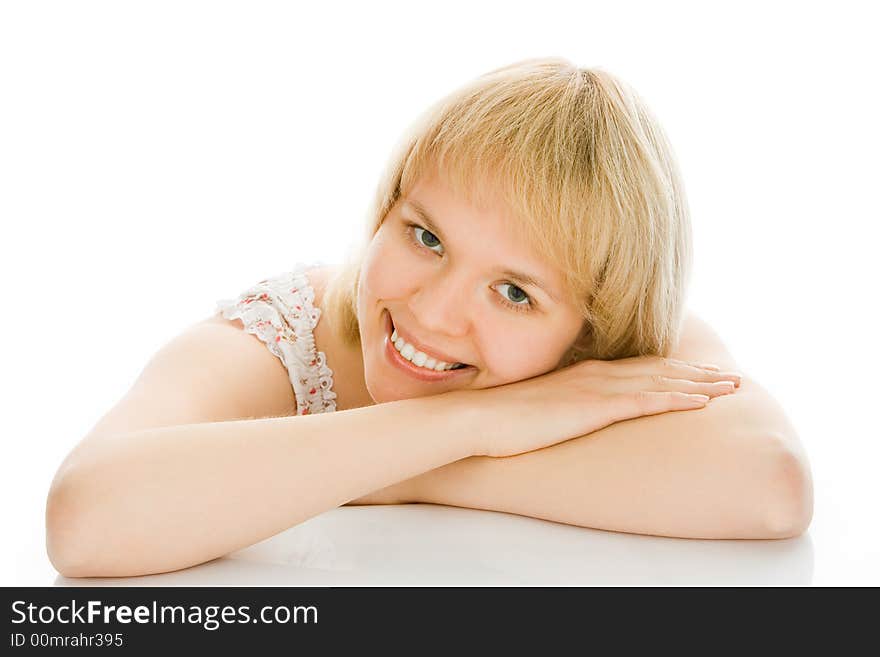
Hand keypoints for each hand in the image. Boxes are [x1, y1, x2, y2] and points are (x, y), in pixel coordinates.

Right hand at [459, 356, 741, 457]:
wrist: (479, 418)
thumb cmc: (502, 417)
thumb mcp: (540, 406)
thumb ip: (563, 403)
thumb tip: (573, 412)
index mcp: (584, 374)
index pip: (640, 368)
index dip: (674, 369)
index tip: (700, 372)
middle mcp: (596, 374)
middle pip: (659, 370)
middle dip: (698, 372)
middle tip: (731, 377)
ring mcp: (596, 389)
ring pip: (660, 383)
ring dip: (698, 384)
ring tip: (730, 386)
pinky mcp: (593, 408)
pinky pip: (645, 402)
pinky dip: (676, 400)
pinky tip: (701, 403)